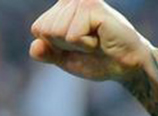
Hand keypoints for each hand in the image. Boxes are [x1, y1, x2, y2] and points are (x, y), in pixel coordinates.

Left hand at [30, 0, 152, 81]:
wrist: (124, 66)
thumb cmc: (96, 60)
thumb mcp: (63, 58)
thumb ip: (46, 52)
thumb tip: (34, 47)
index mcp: (61, 7)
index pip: (37, 29)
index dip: (54, 45)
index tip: (75, 45)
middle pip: (45, 30)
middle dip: (64, 45)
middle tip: (87, 43)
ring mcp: (81, 1)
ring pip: (57, 32)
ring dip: (76, 45)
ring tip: (94, 41)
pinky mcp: (92, 7)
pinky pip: (72, 35)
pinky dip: (85, 45)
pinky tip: (100, 40)